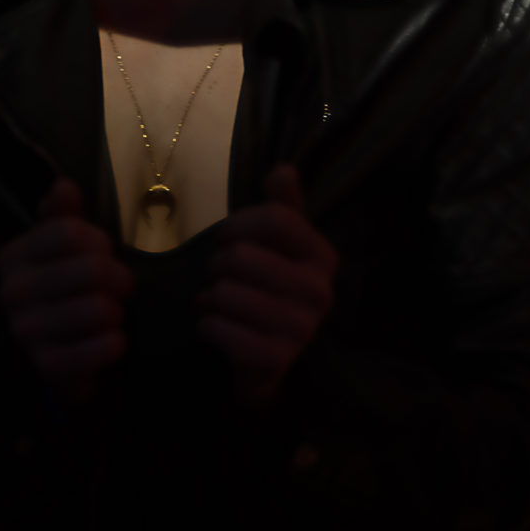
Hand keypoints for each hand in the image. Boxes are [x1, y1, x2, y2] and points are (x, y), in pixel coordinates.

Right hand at [0, 176, 135, 407]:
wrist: (41, 355)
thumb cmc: (56, 290)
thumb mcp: (55, 247)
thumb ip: (61, 215)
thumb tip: (64, 186)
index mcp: (14, 256)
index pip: (69, 232)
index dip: (98, 241)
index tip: (103, 252)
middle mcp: (13, 292)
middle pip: (92, 269)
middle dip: (119, 277)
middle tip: (119, 287)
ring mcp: (27, 332)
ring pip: (99, 309)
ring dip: (117, 312)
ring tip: (111, 314)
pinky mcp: (47, 367)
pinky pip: (97, 351)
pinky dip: (114, 344)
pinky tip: (113, 341)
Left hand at [194, 163, 338, 408]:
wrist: (266, 359)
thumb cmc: (267, 288)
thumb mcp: (277, 244)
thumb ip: (282, 206)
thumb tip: (285, 170)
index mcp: (322, 256)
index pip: (275, 218)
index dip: (238, 224)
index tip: (225, 237)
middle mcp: (320, 291)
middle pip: (242, 256)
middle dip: (216, 265)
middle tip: (219, 276)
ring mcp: (301, 328)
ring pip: (226, 293)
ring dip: (209, 297)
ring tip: (215, 302)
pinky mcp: (276, 360)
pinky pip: (222, 331)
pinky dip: (207, 325)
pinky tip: (212, 326)